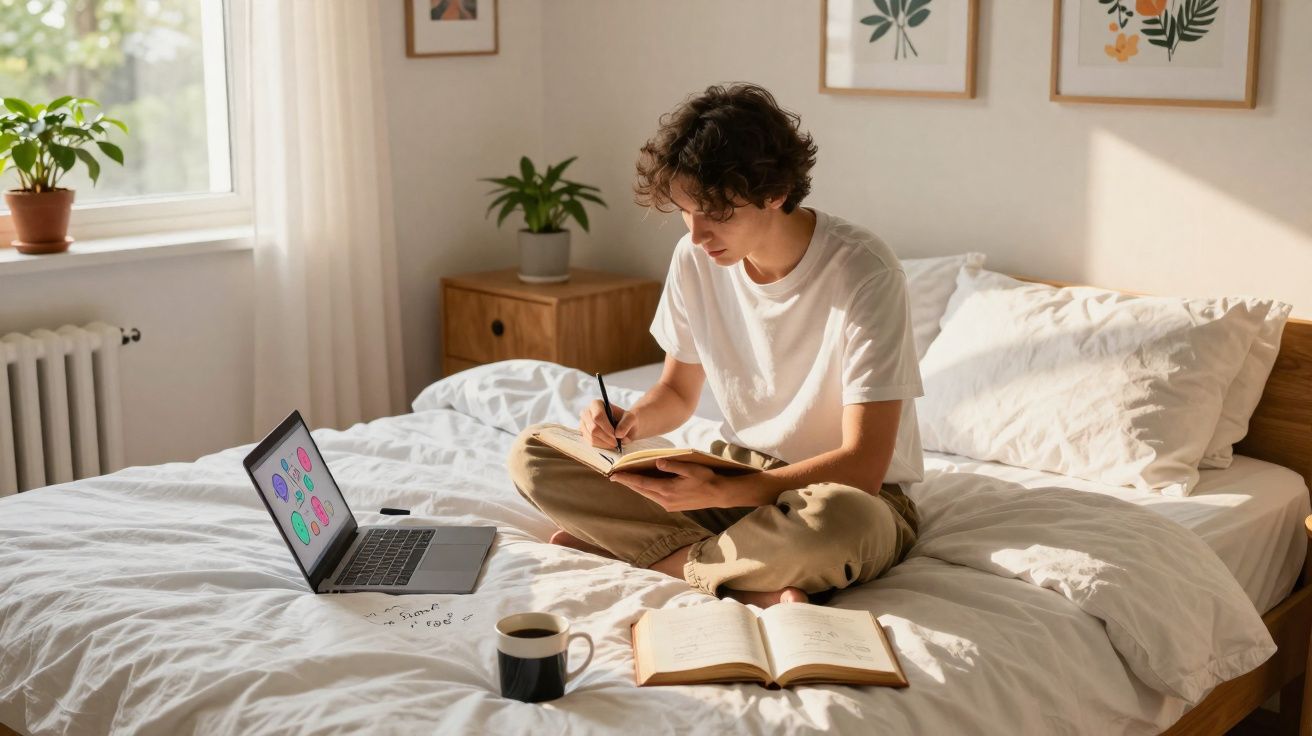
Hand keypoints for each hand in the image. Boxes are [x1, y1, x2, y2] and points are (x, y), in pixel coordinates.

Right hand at [580, 400, 637, 449]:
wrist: (623, 426)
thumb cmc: (626, 420)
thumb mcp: (631, 419)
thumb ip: (626, 424)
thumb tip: (617, 434)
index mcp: (596, 404)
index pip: (597, 416)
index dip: (606, 428)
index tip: (615, 435)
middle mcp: (586, 412)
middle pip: (593, 428)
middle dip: (606, 438)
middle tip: (616, 443)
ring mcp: (583, 424)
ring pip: (591, 437)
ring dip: (604, 443)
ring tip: (614, 443)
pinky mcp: (584, 434)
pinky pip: (590, 443)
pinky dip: (601, 446)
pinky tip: (609, 444)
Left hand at [610, 459, 733, 511]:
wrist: (718, 494)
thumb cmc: (706, 479)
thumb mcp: (690, 468)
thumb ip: (672, 465)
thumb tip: (657, 462)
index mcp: (668, 489)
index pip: (642, 483)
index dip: (627, 479)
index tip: (614, 475)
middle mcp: (665, 500)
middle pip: (641, 490)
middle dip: (628, 483)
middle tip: (615, 476)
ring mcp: (669, 505)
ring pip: (647, 494)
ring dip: (637, 487)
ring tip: (626, 479)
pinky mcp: (673, 506)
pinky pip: (655, 497)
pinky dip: (646, 490)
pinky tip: (644, 484)